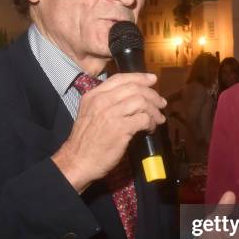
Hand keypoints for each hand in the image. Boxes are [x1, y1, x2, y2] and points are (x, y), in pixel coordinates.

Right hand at [52, 72, 165, 191]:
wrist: (77, 161)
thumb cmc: (85, 141)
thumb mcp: (90, 113)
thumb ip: (106, 103)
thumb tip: (131, 99)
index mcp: (93, 95)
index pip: (120, 78)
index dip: (140, 77)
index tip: (152, 80)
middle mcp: (102, 101)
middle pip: (134, 88)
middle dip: (152, 94)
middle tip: (161, 103)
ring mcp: (111, 114)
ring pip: (142, 101)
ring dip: (154, 110)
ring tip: (158, 118)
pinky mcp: (120, 128)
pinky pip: (144, 118)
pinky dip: (152, 123)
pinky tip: (151, 129)